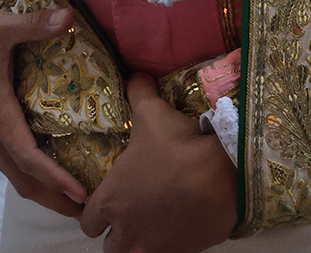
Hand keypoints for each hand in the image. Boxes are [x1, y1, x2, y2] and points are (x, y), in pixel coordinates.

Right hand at [0, 1, 86, 216]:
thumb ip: (34, 23)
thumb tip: (69, 14)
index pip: (28, 158)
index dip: (55, 178)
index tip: (81, 192)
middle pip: (23, 179)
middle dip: (54, 198)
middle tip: (87, 210)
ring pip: (12, 174)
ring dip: (41, 189)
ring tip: (72, 195)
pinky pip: (5, 162)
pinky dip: (27, 173)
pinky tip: (46, 167)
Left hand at [80, 72, 237, 252]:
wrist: (223, 177)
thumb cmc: (177, 146)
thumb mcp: (152, 113)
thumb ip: (137, 93)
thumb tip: (133, 74)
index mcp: (112, 201)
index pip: (88, 221)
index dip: (94, 211)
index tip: (105, 200)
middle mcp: (128, 231)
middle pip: (110, 248)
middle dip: (116, 233)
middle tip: (128, 215)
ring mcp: (154, 247)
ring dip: (139, 243)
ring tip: (152, 224)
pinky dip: (169, 244)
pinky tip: (179, 224)